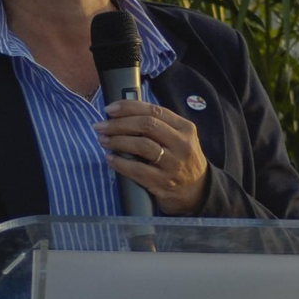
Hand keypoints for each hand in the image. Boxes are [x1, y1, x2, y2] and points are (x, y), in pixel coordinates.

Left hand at [93, 100, 208, 214]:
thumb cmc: (181, 160)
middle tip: (100, 126)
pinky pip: (137, 170)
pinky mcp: (163, 182)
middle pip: (146, 125)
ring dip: (117, 141)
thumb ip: (160, 125)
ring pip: (141, 146)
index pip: (154, 110)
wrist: (197, 192)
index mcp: (184, 128)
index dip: (128, 107)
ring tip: (103, 140)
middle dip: (119, 124)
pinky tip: (109, 158)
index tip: (109, 109)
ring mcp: (173, 164)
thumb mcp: (179, 138)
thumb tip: (123, 114)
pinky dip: (120, 163)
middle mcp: (181, 144)